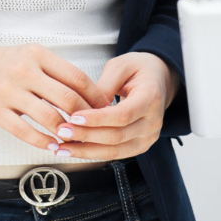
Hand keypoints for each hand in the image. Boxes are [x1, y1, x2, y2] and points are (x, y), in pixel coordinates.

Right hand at [0, 43, 110, 153]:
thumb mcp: (27, 56)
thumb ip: (53, 71)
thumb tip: (86, 93)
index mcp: (37, 54)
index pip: (76, 77)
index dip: (94, 96)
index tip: (104, 108)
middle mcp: (24, 70)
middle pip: (68, 98)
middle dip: (86, 117)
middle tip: (95, 128)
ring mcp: (8, 90)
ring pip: (49, 117)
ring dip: (66, 133)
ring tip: (75, 140)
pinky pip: (25, 131)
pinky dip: (43, 142)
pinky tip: (52, 146)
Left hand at [50, 52, 176, 160]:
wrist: (158, 79)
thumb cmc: (139, 70)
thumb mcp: (121, 66)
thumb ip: (104, 85)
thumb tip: (87, 107)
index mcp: (151, 98)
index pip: (122, 115)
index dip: (97, 119)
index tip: (74, 117)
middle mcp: (153, 122)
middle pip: (116, 136)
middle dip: (86, 136)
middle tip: (62, 131)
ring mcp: (148, 137)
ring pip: (114, 151)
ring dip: (86, 151)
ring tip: (62, 147)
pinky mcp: (139, 146)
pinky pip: (115, 154)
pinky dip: (93, 154)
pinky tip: (75, 150)